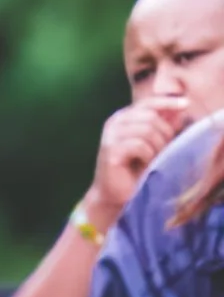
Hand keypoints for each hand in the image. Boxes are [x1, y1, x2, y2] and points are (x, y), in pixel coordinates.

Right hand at [83, 97, 190, 229]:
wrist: (115, 194)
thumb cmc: (134, 169)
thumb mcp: (153, 143)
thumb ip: (164, 125)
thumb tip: (182, 107)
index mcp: (123, 117)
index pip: (148, 102)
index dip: (168, 101)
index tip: (186, 103)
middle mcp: (114, 122)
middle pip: (150, 116)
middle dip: (164, 133)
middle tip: (164, 150)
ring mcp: (111, 136)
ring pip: (147, 130)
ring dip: (157, 147)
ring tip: (154, 159)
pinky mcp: (111, 150)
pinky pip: (139, 145)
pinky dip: (148, 156)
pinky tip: (145, 165)